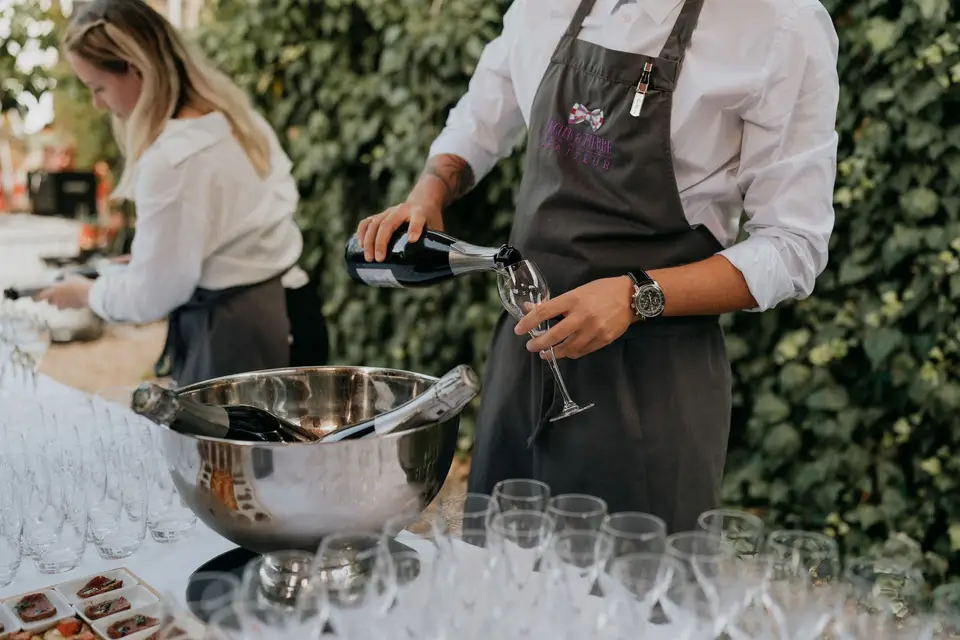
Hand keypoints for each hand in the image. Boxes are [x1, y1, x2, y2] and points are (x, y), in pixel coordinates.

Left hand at [35, 276, 93, 309]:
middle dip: (52, 299)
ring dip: (61, 302)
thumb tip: (65, 276)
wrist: (90, 294)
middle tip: (55, 294)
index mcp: (54, 292)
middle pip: (50, 302)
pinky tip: (77, 298)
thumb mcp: (71, 277)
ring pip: (60, 306)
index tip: (34, 298)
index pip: (40, 296)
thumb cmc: (79, 285)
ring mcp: (66, 305)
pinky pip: (70, 306)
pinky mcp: (74, 308)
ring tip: (67, 296)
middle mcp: (58, 300)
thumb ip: (65, 278)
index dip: (36, 297)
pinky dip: (72, 303)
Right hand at [356, 201, 443, 261]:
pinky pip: (368, 221)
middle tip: (379, 260)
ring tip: (369, 258)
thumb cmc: (431, 221)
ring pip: (375, 223)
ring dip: (369, 241)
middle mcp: (403, 210)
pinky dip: (361, 232)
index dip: (414, 228)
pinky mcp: (381, 215)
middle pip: (389, 223)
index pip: (417, 219)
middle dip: (381, 242)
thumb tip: (430, 275)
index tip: (412, 240)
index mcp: (420, 213)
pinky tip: (359, 245)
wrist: (423, 200)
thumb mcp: (437, 231)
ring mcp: (390, 211)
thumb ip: (434, 249)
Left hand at [515, 276, 635, 359]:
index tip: (518, 330)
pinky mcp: (603, 340)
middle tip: (531, 346)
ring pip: (568, 348)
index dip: (528, 323)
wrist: (631, 297)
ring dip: (553, 353)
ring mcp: (594, 330)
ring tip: (545, 353)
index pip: (544, 312)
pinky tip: (565, 352)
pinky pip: (582, 351)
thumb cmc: (602, 290)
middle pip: (554, 335)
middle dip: (538, 343)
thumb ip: (555, 303)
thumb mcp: (577, 291)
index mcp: (573, 300)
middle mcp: (582, 316)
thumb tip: (531, 308)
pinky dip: (571, 353)